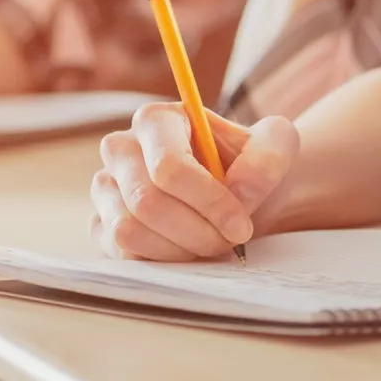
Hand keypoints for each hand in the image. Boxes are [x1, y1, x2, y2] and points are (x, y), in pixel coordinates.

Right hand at [90, 103, 298, 260]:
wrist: (242, 195)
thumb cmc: (252, 166)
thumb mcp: (277, 147)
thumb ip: (269, 157)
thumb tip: (239, 189)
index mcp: (157, 120)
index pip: (168, 167)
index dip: (207, 202)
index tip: (242, 225)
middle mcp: (121, 148)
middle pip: (146, 202)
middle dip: (196, 231)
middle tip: (229, 240)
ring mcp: (106, 187)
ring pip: (128, 230)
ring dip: (179, 249)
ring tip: (211, 244)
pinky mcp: (102, 223)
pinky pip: (121, 252)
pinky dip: (161, 260)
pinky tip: (189, 250)